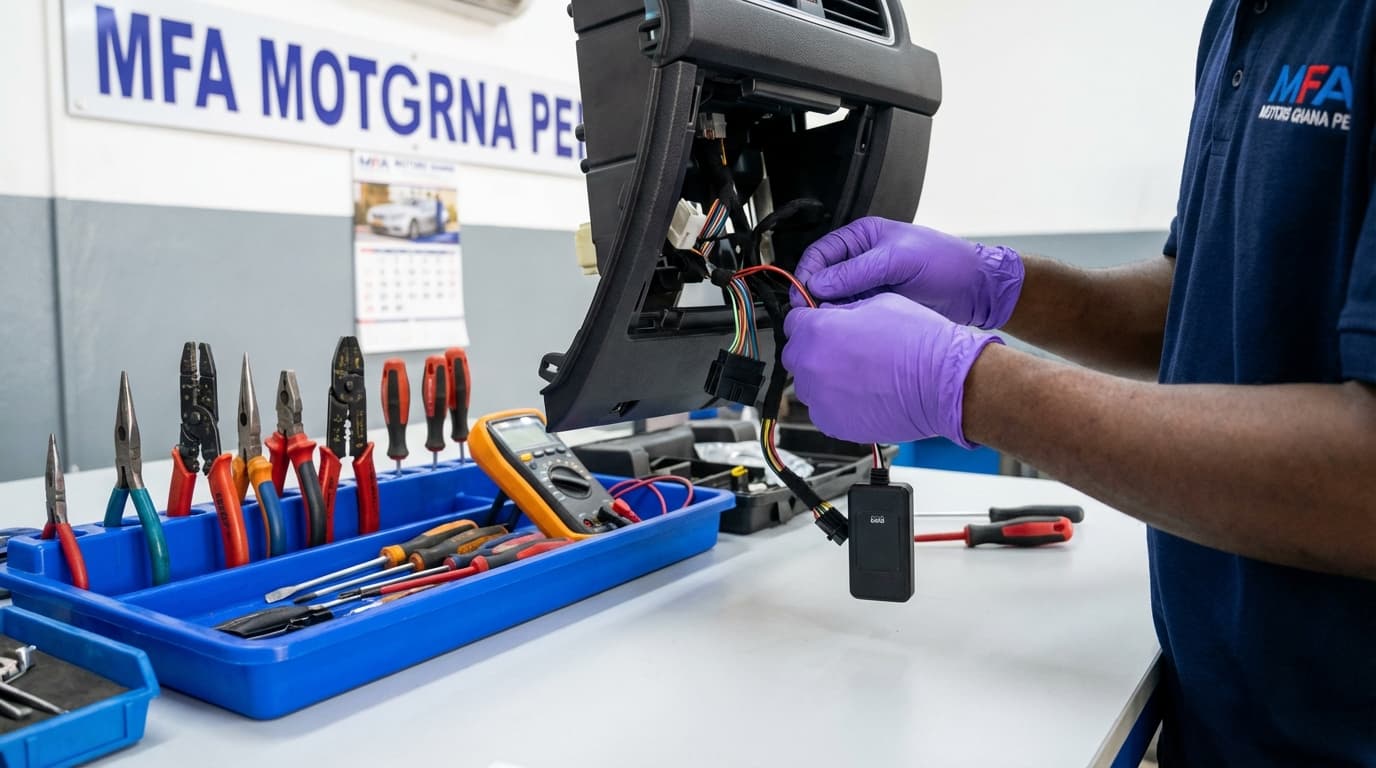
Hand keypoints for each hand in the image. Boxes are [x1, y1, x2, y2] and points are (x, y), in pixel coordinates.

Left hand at [782, 294, 1001, 445]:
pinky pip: (824, 409)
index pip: (793, 320)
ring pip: (809, 384)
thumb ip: (843, 309)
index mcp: (817, 331)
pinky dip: (837, 402)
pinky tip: (864, 393)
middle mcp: (811, 366)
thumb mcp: (878, 303)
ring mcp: (820, 399)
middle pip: (797, 354)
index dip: (810, 320)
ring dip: (826, 377)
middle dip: (815, 349)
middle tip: (845, 350)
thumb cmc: (920, 343)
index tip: (820, 324)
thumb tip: (830, 313)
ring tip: (860, 374)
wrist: (943, 384)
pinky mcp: (833, 424)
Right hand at [792, 217, 1023, 329]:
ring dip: (831, 311)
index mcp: (863, 237)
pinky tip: (847, 329)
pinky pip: (853, 313)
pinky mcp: (878, 305)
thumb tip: (819, 284)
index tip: (803, 295)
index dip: (808, 273)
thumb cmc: (946, 263)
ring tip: (830, 324)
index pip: (820, 253)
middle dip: (815, 296)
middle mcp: (862, 260)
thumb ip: (857, 271)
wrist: (977, 290)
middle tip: (812, 315)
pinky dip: (847, 321)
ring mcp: (870, 284)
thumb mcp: (898, 260)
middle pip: (824, 278)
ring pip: (836, 299)